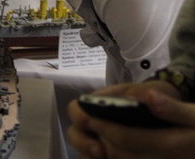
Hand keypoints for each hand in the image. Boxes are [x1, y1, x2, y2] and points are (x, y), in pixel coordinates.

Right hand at [67, 82, 186, 158]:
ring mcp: (99, 142)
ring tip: (105, 158)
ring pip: (83, 152)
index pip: (77, 107)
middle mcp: (94, 123)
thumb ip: (143, 92)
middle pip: (75, 133)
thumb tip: (134, 97)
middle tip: (100, 151)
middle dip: (83, 142)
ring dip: (89, 155)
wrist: (167, 113)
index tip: (88, 121)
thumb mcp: (152, 90)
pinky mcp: (108, 155)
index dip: (79, 114)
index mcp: (98, 102)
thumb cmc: (154, 97)